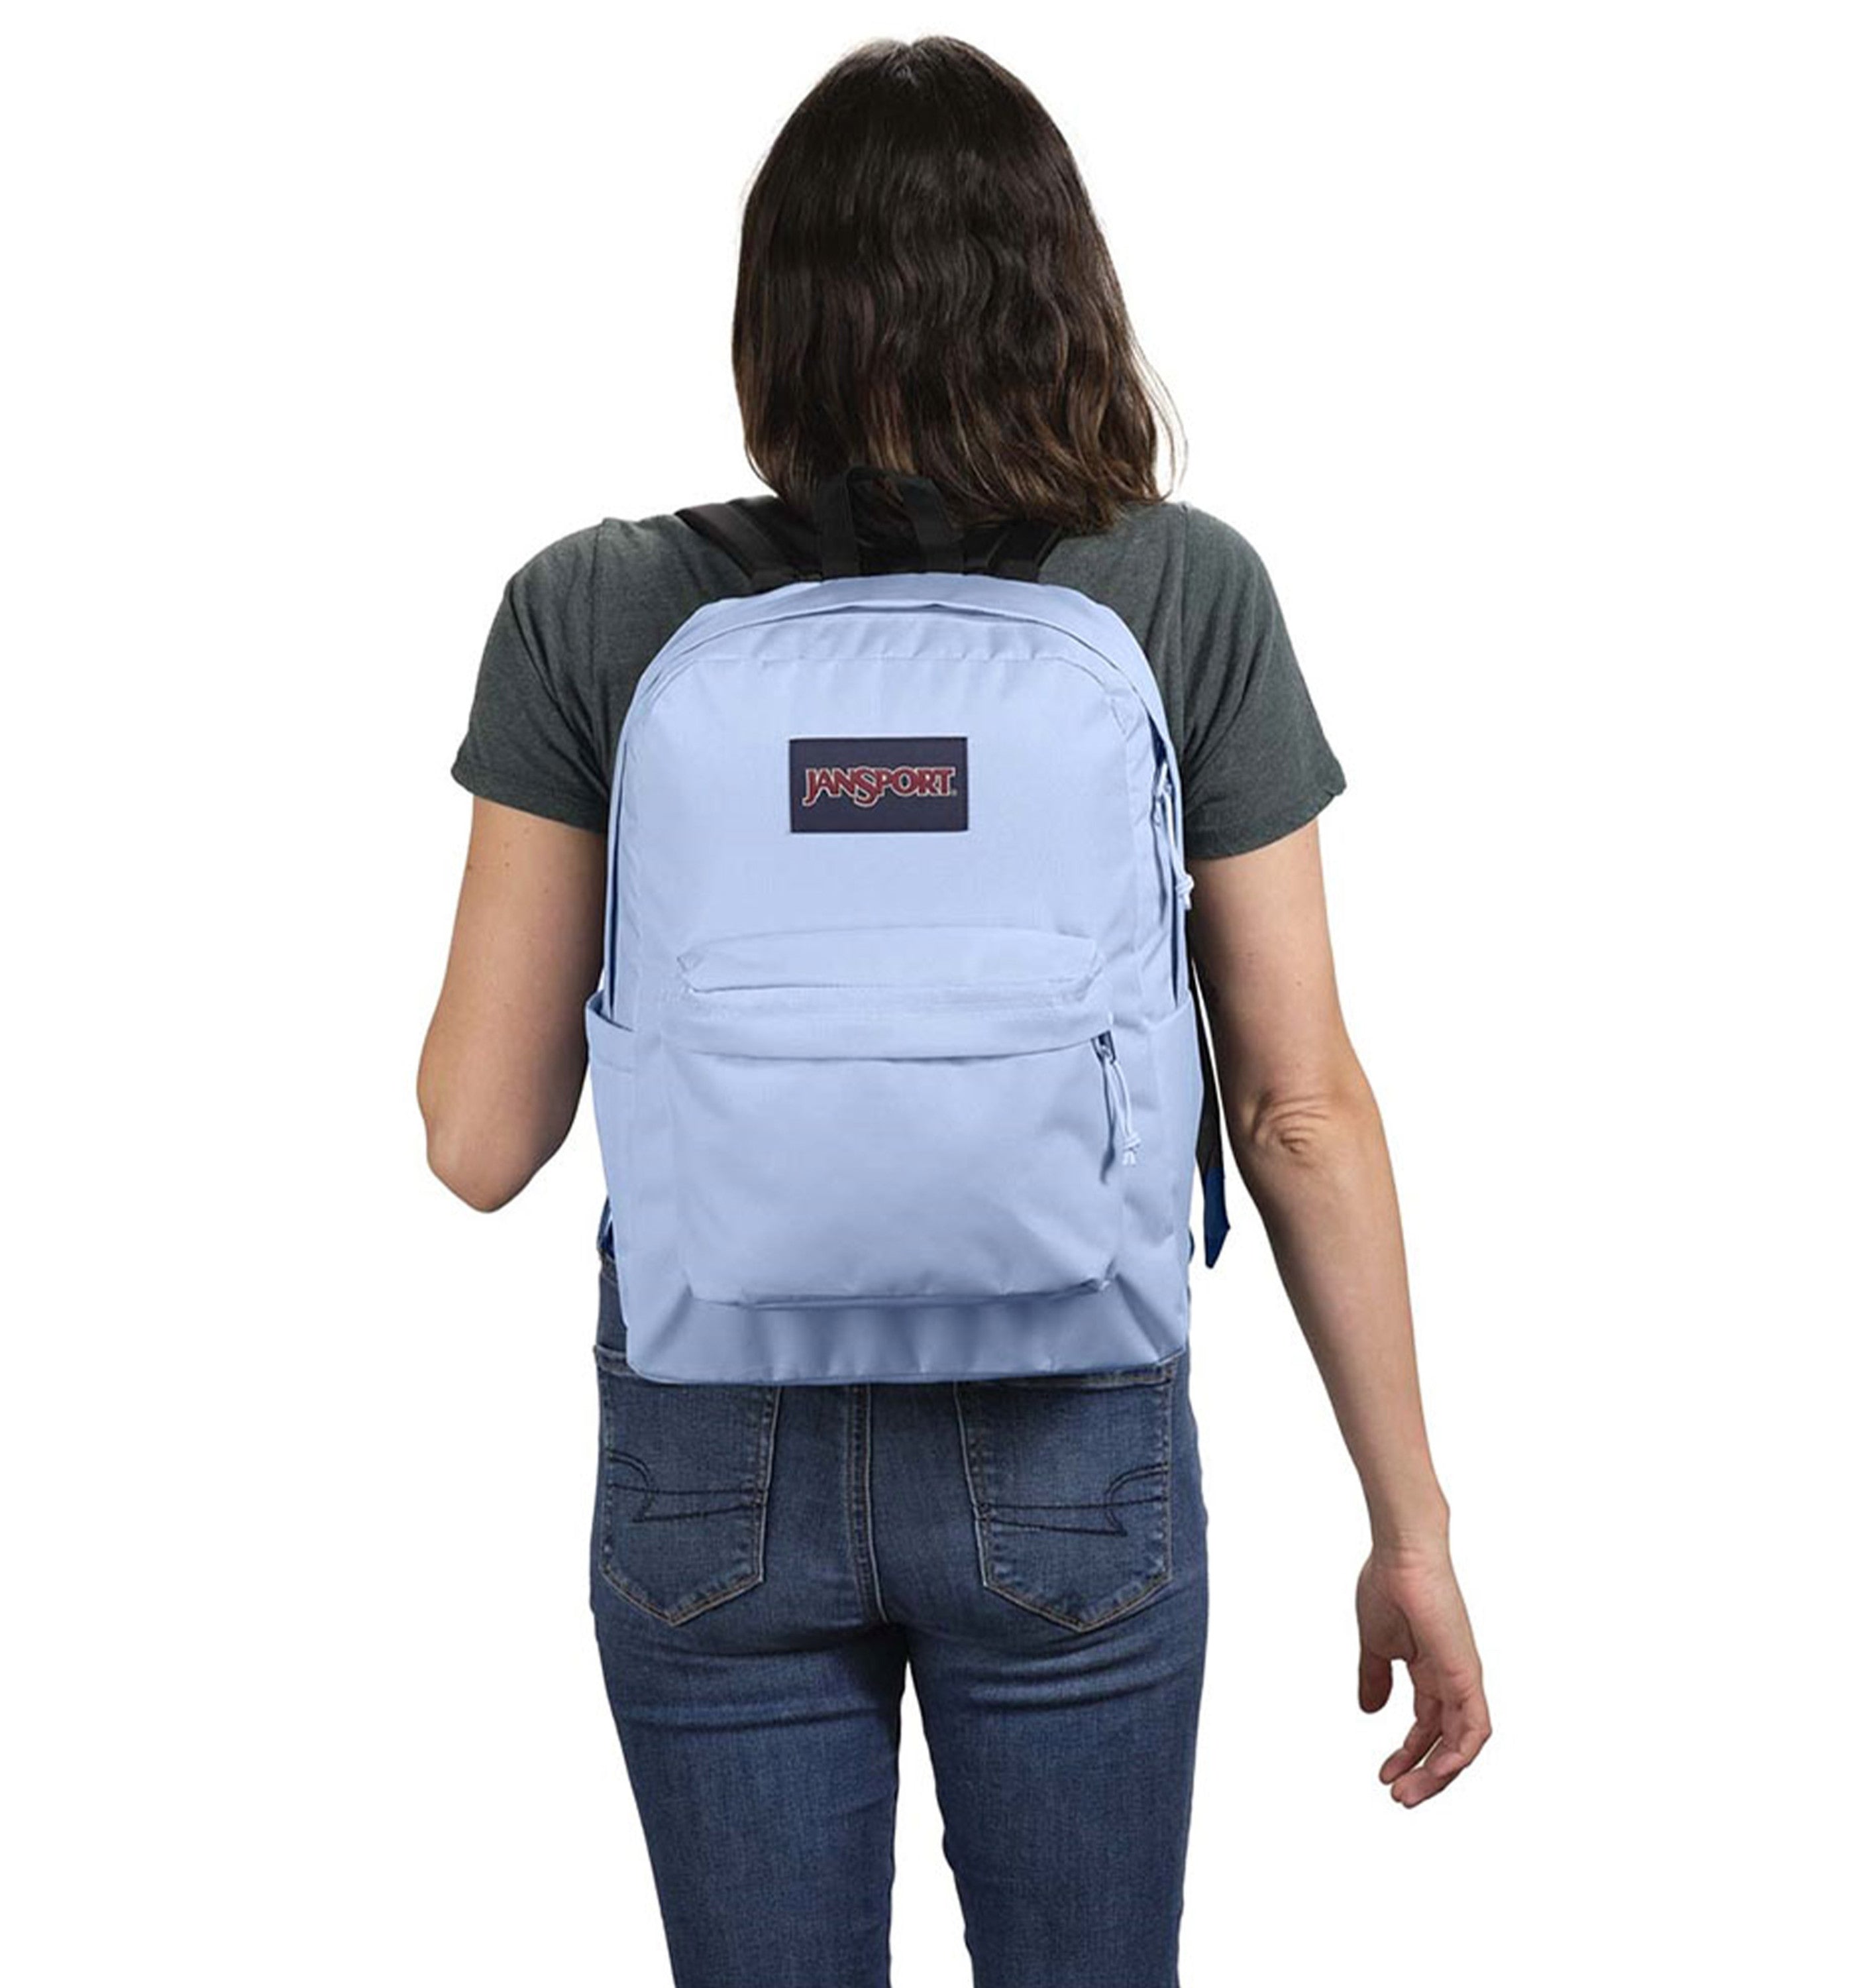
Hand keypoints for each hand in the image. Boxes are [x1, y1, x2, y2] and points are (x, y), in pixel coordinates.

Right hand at [1356, 1542, 1491, 1805]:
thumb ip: (1375, 1678)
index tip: (1384, 1776)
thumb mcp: (1375, 1645)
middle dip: (1424, 1774)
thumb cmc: (1388, 1587)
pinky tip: (1440, 1771)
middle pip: (1446, 1741)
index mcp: (1429, 1671)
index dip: (1408, 1755)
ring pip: (1463, 1743)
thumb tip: (1369, 1711)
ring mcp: (1462, 1678)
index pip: (1426, 1726)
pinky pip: (1475, 1727)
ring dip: (1439, 1773)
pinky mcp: (1467, 1674)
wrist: (1401, 1556)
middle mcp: (1451, 1679)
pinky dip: (1460, 1754)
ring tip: (1409, 1793)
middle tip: (1399, 1798)